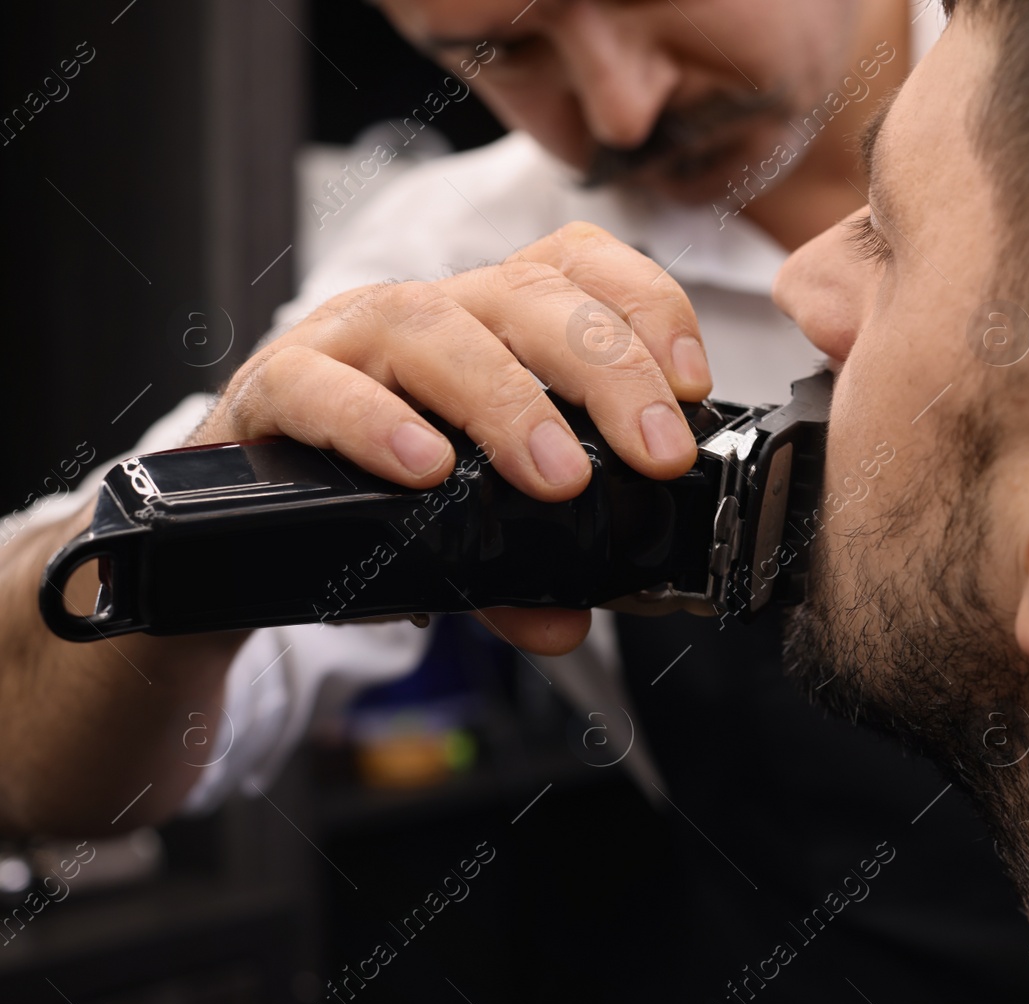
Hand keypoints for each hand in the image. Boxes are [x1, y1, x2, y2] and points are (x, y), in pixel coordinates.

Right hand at [191, 223, 713, 653]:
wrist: (245, 517)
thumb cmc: (377, 495)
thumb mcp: (471, 529)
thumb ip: (523, 573)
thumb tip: (570, 622)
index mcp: (495, 325)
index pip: (582, 264)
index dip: (647, 306)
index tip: (691, 386)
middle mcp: (432, 314)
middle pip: (530, 295)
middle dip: (608, 370)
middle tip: (656, 455)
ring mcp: (349, 339)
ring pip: (432, 326)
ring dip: (507, 402)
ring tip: (556, 478)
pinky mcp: (275, 385)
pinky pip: (318, 382)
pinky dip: (373, 422)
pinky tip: (423, 469)